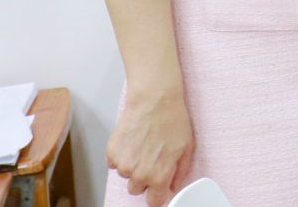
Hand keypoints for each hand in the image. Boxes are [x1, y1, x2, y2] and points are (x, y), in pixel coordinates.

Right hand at [105, 85, 193, 205]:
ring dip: (132, 166)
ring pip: (126, 176)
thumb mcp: (186, 149)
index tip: (158, 188)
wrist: (154, 100)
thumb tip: (173, 187)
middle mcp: (138, 174)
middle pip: (137, 189)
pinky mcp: (111, 153)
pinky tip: (132, 141)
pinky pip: (114, 164)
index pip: (153, 202)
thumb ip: (179, 173)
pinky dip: (121, 156)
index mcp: (158, 176)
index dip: (157, 194)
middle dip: (144, 178)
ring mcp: (123, 164)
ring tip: (143, 145)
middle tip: (152, 158)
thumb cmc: (172, 121)